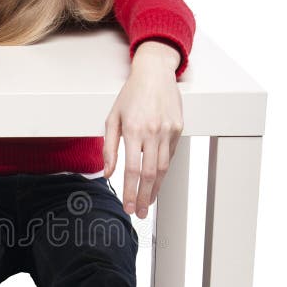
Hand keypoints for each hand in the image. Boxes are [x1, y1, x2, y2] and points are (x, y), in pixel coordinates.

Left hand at [103, 41, 183, 217]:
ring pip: (163, 168)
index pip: (132, 170)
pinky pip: (170, 156)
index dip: (130, 192)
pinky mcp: (178, 129)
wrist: (155, 74)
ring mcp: (168, 131)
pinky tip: (156, 182)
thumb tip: (108, 173)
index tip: (128, 206)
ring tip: (149, 203)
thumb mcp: (112, 118)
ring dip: (155, 189)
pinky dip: (163, 171)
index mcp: (133, 130)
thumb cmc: (131, 95)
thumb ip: (109, 148)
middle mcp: (152, 132)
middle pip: (150, 174)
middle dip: (144, 197)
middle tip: (140, 213)